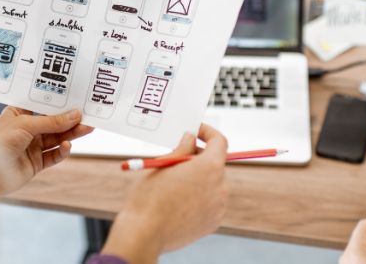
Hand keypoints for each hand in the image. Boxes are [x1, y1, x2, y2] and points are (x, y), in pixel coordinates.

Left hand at [0, 107, 93, 196]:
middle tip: (88, 116)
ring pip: (57, 139)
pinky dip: (62, 151)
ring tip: (87, 128)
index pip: (43, 105)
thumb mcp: (26, 125)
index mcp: (19, 114)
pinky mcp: (35, 163)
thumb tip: (75, 115)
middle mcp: (27, 129)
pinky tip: (67, 146)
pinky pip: (53, 156)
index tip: (76, 97)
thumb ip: (52, 122)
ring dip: (71, 134)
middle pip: (54, 123)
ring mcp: (32, 146)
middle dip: (70, 120)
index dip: (59, 102)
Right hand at [101, 124, 229, 263]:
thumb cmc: (150, 197)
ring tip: (174, 184)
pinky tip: (178, 201)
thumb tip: (190, 138)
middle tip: (178, 158)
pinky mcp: (213, 222)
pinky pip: (210, 202)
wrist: (145, 234)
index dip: (208, 132)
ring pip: (212, 184)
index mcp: (209, 167)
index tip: (196, 132)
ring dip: (198, 179)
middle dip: (199, 158)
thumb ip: (182, 149)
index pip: (219, 141)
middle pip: (215, 164)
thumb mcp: (163, 164)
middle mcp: (221, 186)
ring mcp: (219, 207)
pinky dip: (198, 197)